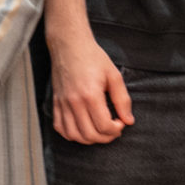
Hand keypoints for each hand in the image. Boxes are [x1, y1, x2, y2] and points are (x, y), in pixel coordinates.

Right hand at [48, 29, 132, 143]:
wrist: (70, 45)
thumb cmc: (93, 57)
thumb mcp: (114, 75)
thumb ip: (122, 100)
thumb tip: (128, 120)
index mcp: (90, 95)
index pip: (104, 126)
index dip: (116, 130)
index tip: (121, 122)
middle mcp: (74, 102)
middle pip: (89, 134)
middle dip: (105, 137)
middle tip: (113, 130)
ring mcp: (63, 103)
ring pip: (74, 135)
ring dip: (89, 139)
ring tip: (99, 131)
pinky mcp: (56, 102)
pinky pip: (59, 127)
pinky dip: (71, 134)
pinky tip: (81, 129)